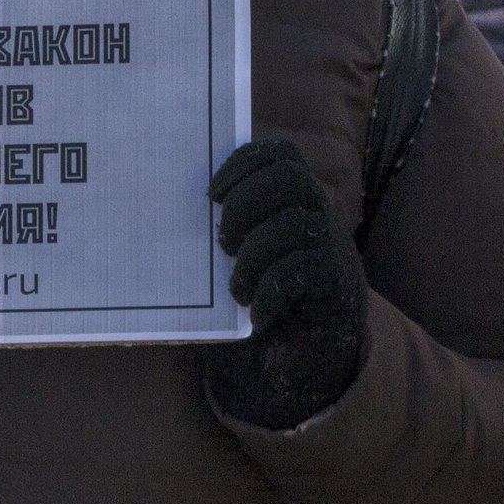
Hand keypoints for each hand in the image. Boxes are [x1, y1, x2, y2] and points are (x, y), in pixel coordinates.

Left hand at [205, 141, 369, 430]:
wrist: (314, 349)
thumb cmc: (269, 293)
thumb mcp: (251, 253)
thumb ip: (232, 228)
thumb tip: (165, 211)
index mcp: (297, 199)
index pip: (281, 155)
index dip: (244, 163)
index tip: (213, 193)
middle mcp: (320, 214)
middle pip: (290, 177)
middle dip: (246, 204)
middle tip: (223, 244)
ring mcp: (333, 246)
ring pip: (293, 225)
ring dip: (253, 259)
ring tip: (237, 290)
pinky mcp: (338, 281)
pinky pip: (301, 271)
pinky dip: (269, 293)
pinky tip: (257, 314)